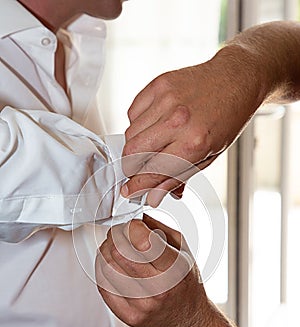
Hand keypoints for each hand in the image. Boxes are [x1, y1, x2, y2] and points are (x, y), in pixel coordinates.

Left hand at [95, 214, 206, 326]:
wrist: (187, 321)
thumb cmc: (186, 283)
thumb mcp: (184, 251)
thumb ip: (160, 229)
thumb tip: (136, 217)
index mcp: (175, 269)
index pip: (143, 241)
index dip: (132, 227)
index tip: (133, 225)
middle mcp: (159, 290)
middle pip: (120, 253)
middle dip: (115, 236)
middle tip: (119, 233)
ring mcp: (141, 306)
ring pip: (107, 268)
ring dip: (105, 251)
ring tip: (113, 247)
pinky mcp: (128, 317)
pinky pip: (103, 287)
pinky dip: (102, 269)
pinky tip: (110, 264)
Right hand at [121, 46, 263, 205]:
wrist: (236, 81)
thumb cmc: (226, 118)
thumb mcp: (209, 156)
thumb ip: (177, 178)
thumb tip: (155, 196)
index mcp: (194, 143)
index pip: (153, 171)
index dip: (137, 185)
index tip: (130, 191)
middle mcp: (178, 121)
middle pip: (132, 153)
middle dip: (131, 167)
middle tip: (139, 170)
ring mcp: (166, 100)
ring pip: (130, 133)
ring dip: (135, 146)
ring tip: (153, 144)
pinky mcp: (158, 85)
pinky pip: (133, 112)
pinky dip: (138, 123)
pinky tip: (154, 124)